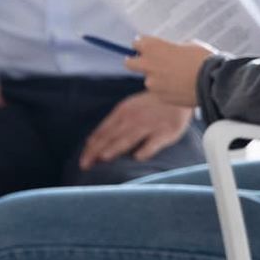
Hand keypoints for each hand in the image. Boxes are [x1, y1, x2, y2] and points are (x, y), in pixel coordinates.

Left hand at [78, 91, 196, 169]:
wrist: (177, 94)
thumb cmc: (149, 105)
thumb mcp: (127, 109)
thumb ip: (112, 125)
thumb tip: (91, 142)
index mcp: (122, 112)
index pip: (102, 132)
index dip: (91, 147)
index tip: (82, 161)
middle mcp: (133, 118)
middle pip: (111, 137)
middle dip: (96, 151)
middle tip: (84, 165)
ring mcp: (149, 125)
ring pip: (129, 138)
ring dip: (116, 147)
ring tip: (104, 157)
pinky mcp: (166, 132)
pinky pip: (155, 142)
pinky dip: (146, 149)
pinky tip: (138, 158)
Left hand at [123, 36, 215, 108]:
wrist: (212, 81)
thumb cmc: (203, 59)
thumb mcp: (188, 45)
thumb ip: (172, 48)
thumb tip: (169, 52)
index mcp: (153, 47)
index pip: (137, 43)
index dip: (143, 45)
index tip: (147, 48)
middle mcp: (148, 64)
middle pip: (129, 63)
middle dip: (135, 62)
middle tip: (147, 64)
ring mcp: (152, 82)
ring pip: (149, 80)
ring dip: (157, 79)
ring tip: (177, 78)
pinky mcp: (159, 96)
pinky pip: (159, 91)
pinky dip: (167, 90)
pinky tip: (181, 87)